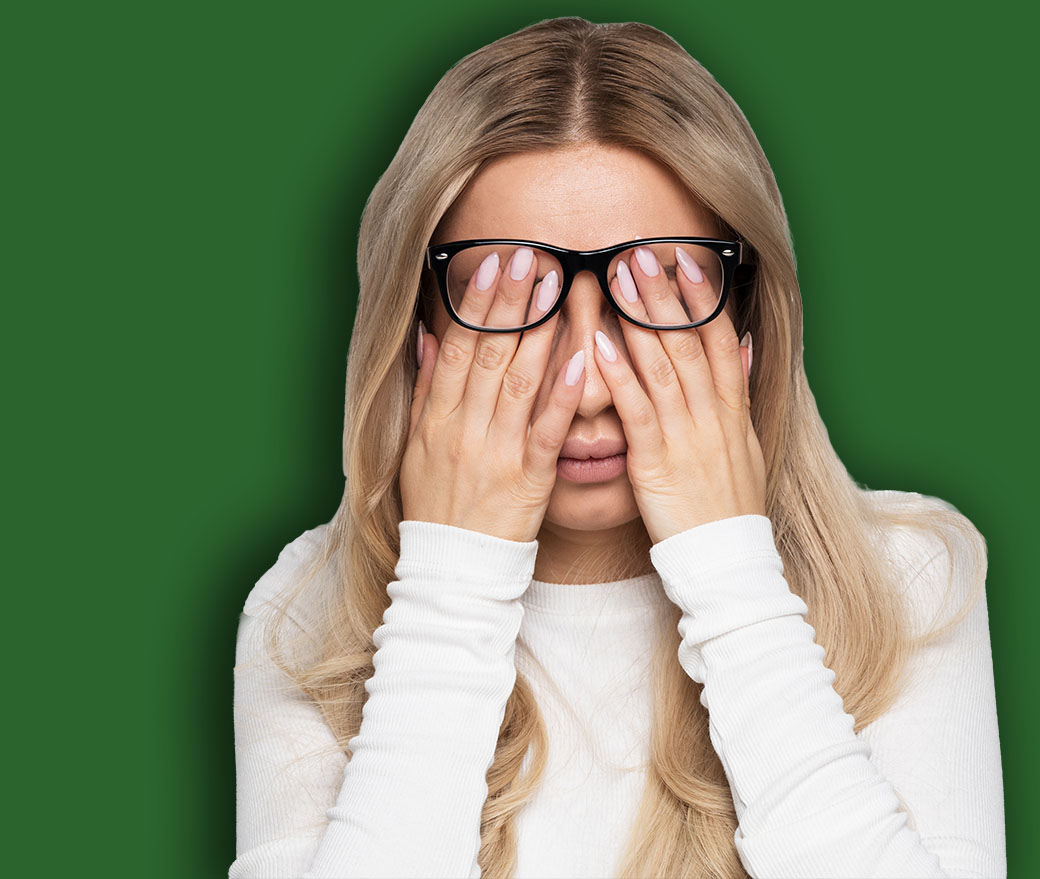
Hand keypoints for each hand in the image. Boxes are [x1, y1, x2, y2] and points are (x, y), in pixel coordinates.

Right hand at [400, 247, 585, 542]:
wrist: (451, 569)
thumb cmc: (437, 505)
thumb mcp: (416, 447)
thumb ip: (426, 391)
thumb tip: (429, 338)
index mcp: (435, 419)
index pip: (457, 349)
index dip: (475, 305)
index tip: (492, 265)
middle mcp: (462, 429)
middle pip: (488, 354)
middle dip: (510, 302)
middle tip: (530, 256)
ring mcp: (496, 452)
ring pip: (518, 382)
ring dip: (538, 331)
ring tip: (557, 287)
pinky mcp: (527, 478)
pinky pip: (547, 429)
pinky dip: (564, 392)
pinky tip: (583, 356)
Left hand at [593, 245, 766, 544]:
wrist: (727, 559)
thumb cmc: (729, 503)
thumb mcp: (746, 444)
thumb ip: (738, 392)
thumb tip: (743, 347)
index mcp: (732, 409)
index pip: (720, 339)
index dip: (705, 297)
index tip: (689, 259)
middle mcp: (713, 414)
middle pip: (690, 341)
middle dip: (665, 294)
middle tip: (641, 252)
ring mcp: (687, 436)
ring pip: (663, 366)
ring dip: (640, 318)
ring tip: (618, 278)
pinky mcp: (657, 462)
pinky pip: (638, 411)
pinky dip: (620, 375)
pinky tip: (600, 343)